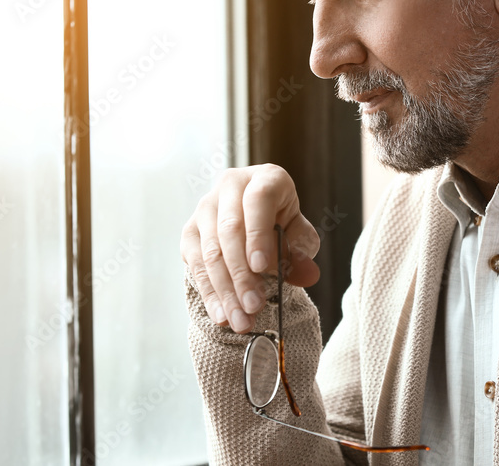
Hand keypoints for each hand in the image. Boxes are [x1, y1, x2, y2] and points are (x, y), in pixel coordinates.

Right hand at [181, 164, 320, 332]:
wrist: (256, 222)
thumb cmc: (283, 225)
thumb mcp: (299, 234)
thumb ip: (302, 251)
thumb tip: (307, 274)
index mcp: (265, 178)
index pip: (258, 200)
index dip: (258, 233)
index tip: (262, 267)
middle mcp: (230, 186)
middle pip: (230, 230)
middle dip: (242, 274)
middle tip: (253, 307)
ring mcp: (206, 207)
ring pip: (211, 251)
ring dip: (226, 290)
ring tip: (240, 320)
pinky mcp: (190, 231)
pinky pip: (195, 264)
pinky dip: (210, 293)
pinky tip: (221, 314)